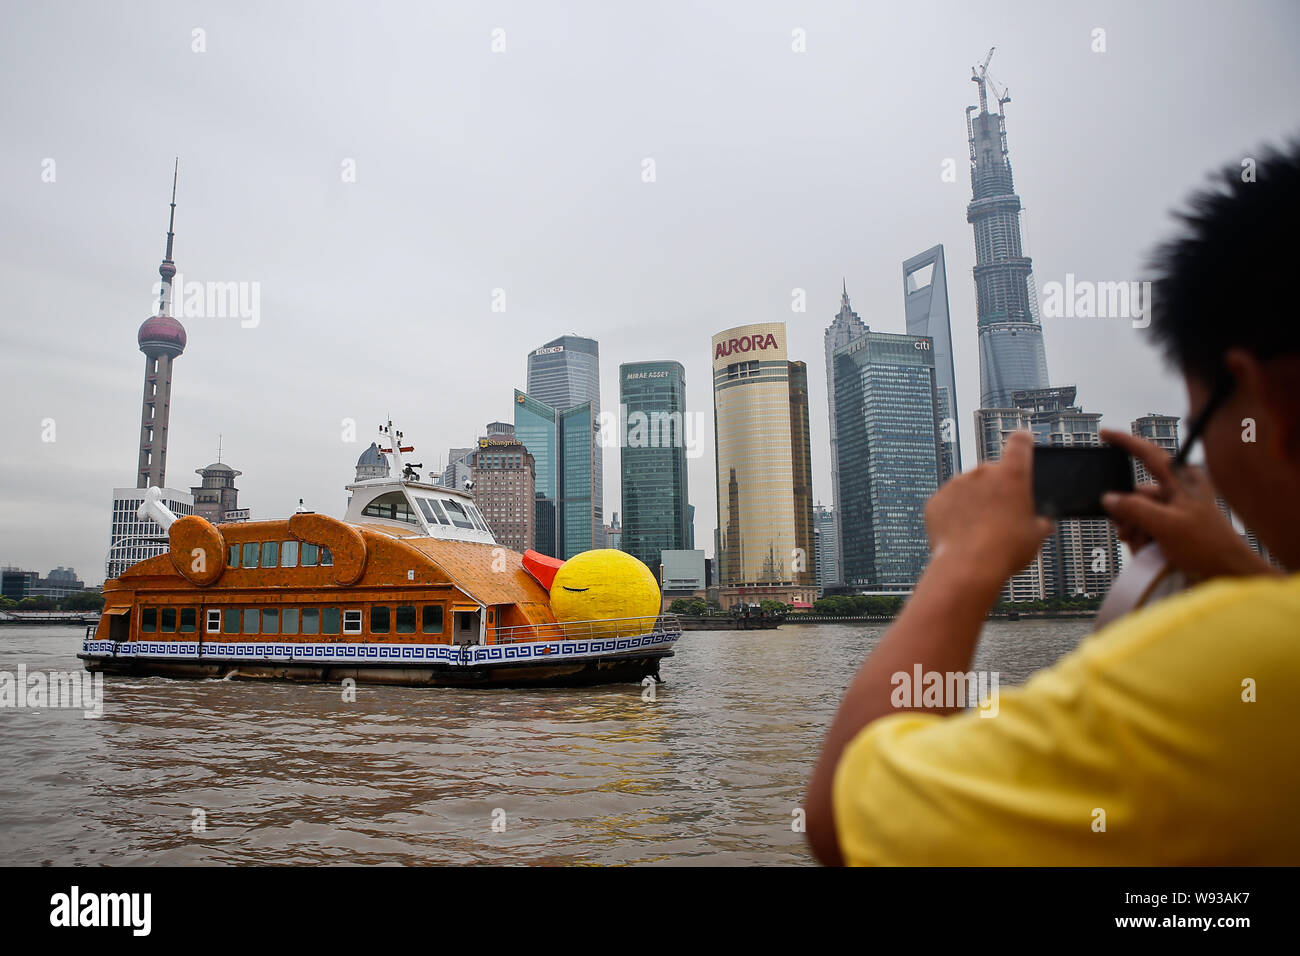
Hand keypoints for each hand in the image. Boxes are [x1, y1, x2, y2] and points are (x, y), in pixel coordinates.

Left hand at [925, 431, 1052, 584]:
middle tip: (999, 515)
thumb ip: (1040, 520)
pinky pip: (947, 503)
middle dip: (995, 488)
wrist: (968, 567)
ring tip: (979, 530)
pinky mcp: (936, 500)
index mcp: (1012, 475)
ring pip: (967, 488)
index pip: (1020, 442)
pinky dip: (953, 514)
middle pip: (991, 471)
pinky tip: (962, 533)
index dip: (1023, 442)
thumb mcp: (1036, 535)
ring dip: (973, 502)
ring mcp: (956, 484)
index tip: (1023, 443)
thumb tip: (1041, 522)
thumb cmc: (1004, 550)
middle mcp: (982, 473)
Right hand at [1099, 428, 1275, 581]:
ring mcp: (1174, 510)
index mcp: (1182, 480)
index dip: (1125, 441)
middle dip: (1127, 512)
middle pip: (1136, 492)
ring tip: (1141, 544)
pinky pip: (1144, 526)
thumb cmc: (1207, 545)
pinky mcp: (1171, 527)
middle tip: (1127, 530)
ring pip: (1138, 512)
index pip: (1149, 454)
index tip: (1103, 434)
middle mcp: (1177, 491)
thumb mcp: (1166, 526)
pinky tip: (1146, 550)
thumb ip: (1134, 509)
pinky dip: (1140, 538)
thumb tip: (1108, 498)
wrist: (1227, 573)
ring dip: (1133, 529)